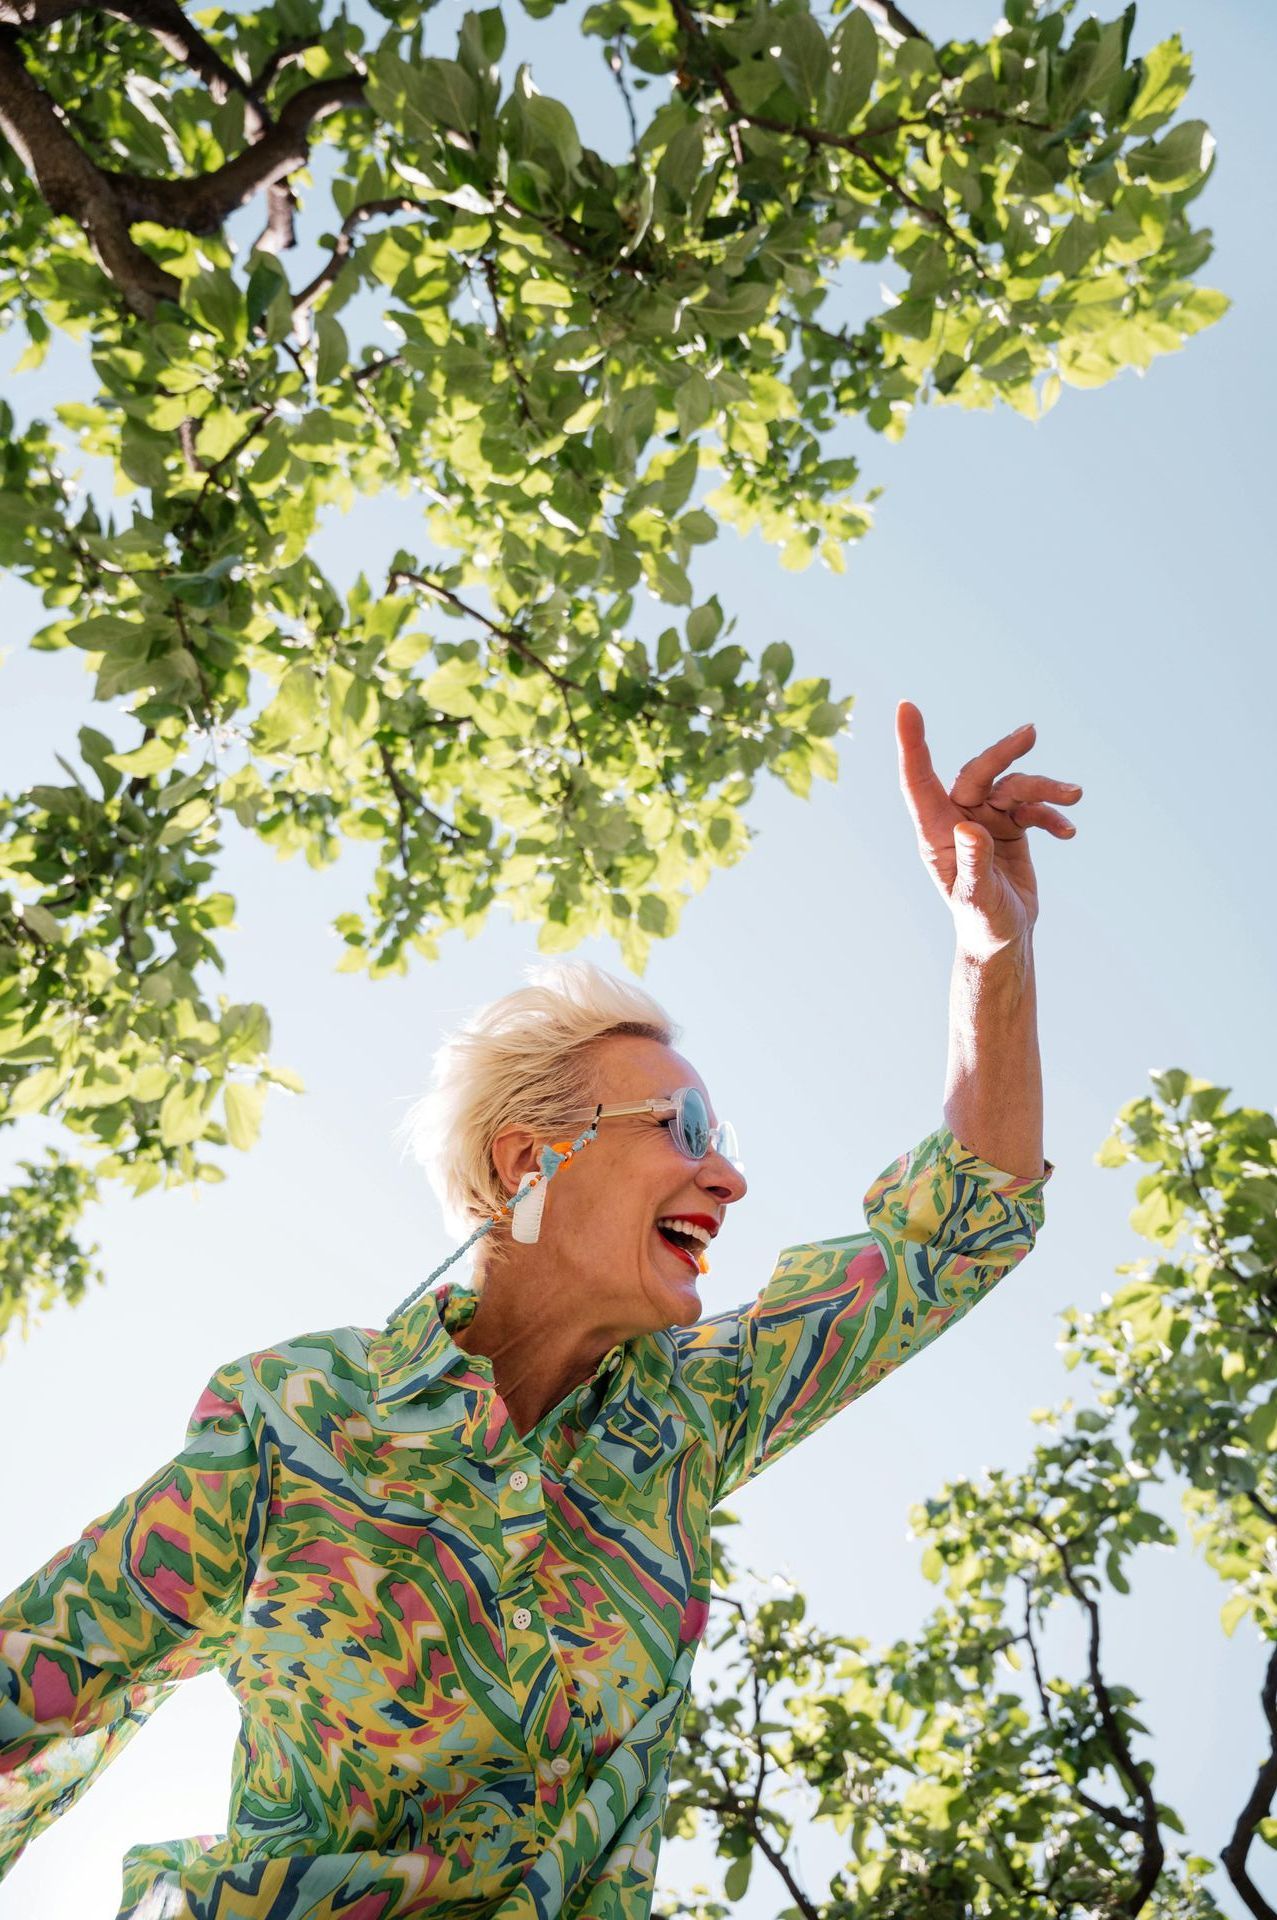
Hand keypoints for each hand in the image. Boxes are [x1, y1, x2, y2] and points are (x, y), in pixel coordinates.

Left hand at [895, 702, 1081, 958]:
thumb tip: (969, 829)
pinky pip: (1030, 807)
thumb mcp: (977, 898)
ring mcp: (984, 819)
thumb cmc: (982, 920)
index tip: (906, 707)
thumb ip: (973, 864)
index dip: (912, 744)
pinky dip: (1050, 813)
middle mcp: (957, 819)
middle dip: (1003, 753)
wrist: (1004, 935)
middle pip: (977, 773)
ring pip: (1011, 786)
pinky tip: (1067, 832)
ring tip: (1075, 794)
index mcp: (936, 833)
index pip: (918, 781)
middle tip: (1031, 733)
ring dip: (1043, 788)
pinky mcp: (1008, 826)